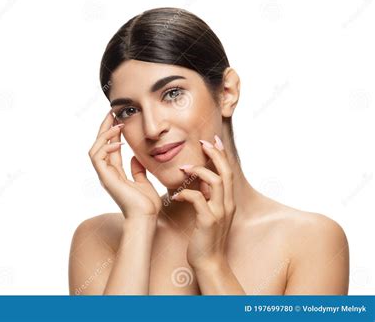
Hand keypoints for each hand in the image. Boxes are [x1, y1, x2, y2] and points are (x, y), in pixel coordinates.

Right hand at [88, 110, 161, 218]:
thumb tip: (136, 157)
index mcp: (115, 174)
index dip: (112, 133)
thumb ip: (138, 170)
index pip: (110, 148)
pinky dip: (105, 147)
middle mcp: (107, 174)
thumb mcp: (144, 182)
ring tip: (116, 123)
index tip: (119, 119)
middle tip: (112, 113)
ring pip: (95, 149)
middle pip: (99, 145)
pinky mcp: (106, 179)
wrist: (146, 218)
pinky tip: (118, 141)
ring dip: (104, 134)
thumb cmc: (147, 205)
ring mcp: (104, 176)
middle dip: (104, 128)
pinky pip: (98, 158)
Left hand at [171, 135, 235, 268]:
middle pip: (226, 172)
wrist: (209, 262)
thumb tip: (197, 182)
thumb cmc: (205, 237)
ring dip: (200, 171)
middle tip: (203, 142)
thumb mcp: (209, 214)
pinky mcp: (208, 221)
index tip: (213, 140)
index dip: (221, 155)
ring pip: (217, 182)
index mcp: (227, 201)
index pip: (228, 172)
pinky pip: (198, 200)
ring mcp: (219, 212)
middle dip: (215, 154)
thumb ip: (207, 197)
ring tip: (184, 168)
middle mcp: (227, 204)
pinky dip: (186, 193)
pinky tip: (175, 194)